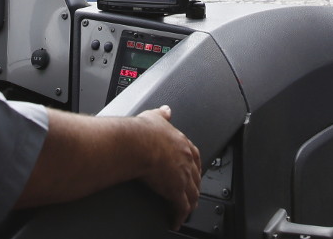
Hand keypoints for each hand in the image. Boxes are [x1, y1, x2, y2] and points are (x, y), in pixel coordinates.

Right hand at [135, 106, 201, 228]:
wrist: (136, 143)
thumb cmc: (142, 132)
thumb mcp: (155, 117)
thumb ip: (162, 115)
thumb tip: (166, 110)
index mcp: (182, 143)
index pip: (195, 157)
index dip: (194, 166)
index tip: (193, 172)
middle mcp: (186, 160)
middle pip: (196, 177)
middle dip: (195, 186)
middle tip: (192, 193)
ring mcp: (182, 176)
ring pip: (192, 193)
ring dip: (190, 203)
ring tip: (186, 210)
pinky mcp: (175, 190)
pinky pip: (181, 207)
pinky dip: (180, 216)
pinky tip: (176, 221)